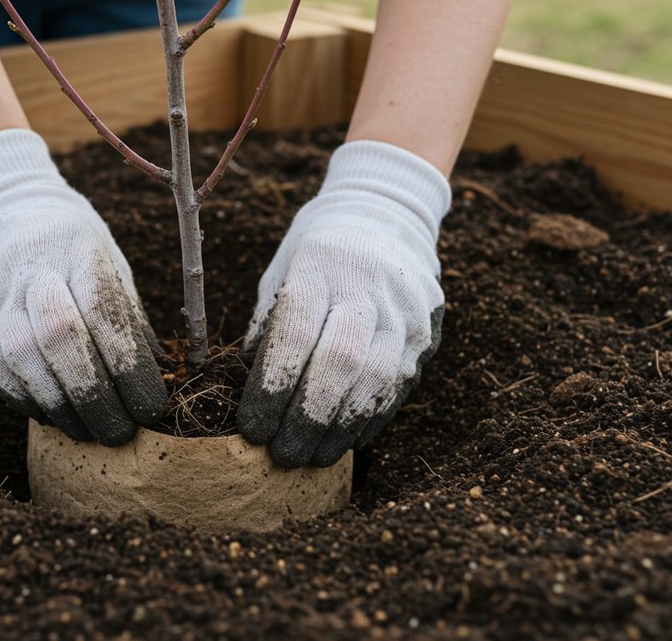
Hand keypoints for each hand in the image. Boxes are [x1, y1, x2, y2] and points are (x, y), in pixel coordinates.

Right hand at [0, 129, 165, 445]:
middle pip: (59, 337)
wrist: (2, 214)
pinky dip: (25, 398)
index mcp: (78, 250)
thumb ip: (130, 319)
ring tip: (88, 432)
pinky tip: (51, 415)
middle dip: (94, 395)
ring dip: (59, 405)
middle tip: (120, 433)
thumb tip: (159, 380)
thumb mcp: (111, 265)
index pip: (104, 313)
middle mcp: (31, 267)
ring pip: (22, 357)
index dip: (129, 368)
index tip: (152, 408)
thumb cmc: (74, 251)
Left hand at [236, 141, 449, 466]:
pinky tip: (345, 440)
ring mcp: (404, 310)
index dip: (271, 390)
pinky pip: (398, 385)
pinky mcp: (425, 331)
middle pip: (340, 363)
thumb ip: (267, 328)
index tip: (251, 429)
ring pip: (375, 380)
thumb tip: (245, 389)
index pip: (295, 336)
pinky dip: (369, 419)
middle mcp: (368, 287)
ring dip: (339, 428)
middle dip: (306, 419)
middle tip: (280, 455)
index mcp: (320, 266)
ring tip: (312, 457)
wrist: (386, 214)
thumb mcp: (280, 272)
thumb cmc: (317, 253)